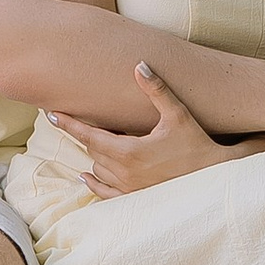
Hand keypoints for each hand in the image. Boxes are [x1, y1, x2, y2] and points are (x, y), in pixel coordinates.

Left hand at [47, 65, 231, 197]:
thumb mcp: (177, 115)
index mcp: (129, 152)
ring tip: (103, 141)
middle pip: (92, 150)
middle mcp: (124, 172)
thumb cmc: (196, 144)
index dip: (68, 123)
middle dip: (90, 135)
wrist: (214, 177)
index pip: (88, 136)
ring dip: (96, 155)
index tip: (50, 113)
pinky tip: (85, 176)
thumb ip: (156, 90)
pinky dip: (93, 183)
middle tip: (94, 120)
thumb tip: (140, 65)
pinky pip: (105, 193)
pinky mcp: (134, 198)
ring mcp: (128, 188)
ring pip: (97, 169)